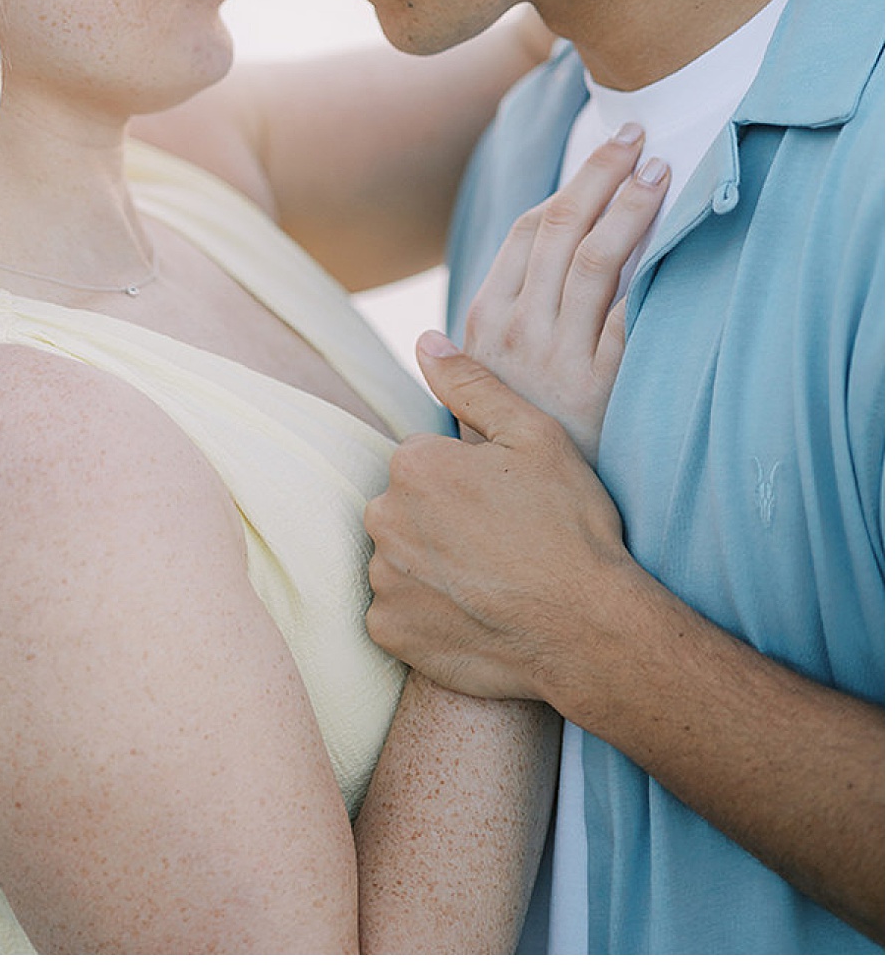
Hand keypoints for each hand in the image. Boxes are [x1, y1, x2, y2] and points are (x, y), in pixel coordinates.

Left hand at [365, 350, 631, 702]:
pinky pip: (396, 612)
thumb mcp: (534, 435)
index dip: (468, 480)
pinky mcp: (389, 632)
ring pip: (400, 558)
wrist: (590, 629)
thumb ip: (471, 383)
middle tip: (501, 543)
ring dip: (432, 566)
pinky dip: (425, 613)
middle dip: (441, 520)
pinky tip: (473, 614)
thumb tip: (425, 341)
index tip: (507, 504)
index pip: (424, 460)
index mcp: (412, 464)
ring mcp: (384, 580)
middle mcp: (383, 518)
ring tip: (491, 580)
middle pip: (405, 507)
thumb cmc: (569, 526)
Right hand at [460, 123, 668, 462]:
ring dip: (630, 206)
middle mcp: (517, 333)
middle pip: (562, 229)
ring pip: (597, 259)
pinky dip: (648, 269)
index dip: (569, 186)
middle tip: (638, 135)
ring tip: (660, 170)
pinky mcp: (601, 387)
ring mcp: (559, 359)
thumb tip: (539, 239)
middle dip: (601, 174)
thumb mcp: (486, 378)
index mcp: (484, 322)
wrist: (524, 518)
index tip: (605, 155)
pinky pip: (628, 314)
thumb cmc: (515, 437)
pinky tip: (670, 237)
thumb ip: (506, 312)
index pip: (528, 231)